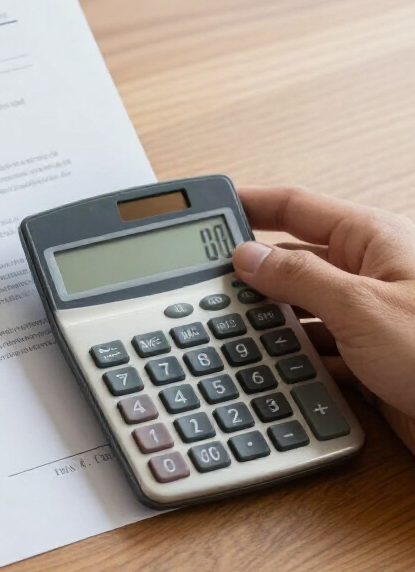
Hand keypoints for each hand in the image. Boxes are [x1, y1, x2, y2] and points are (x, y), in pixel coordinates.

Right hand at [232, 186, 414, 450]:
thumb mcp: (362, 306)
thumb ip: (299, 277)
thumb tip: (249, 255)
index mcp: (372, 240)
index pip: (295, 206)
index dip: (248, 203)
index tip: (207, 209)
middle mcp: (369, 274)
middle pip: (293, 258)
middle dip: (250, 270)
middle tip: (200, 282)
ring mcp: (370, 318)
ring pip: (300, 309)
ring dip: (268, 321)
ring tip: (226, 330)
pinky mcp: (371, 359)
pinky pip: (317, 349)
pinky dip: (290, 359)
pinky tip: (266, 368)